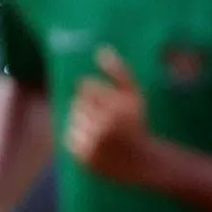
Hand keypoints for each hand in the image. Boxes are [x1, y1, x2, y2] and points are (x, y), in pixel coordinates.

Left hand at [65, 48, 160, 183]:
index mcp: (115, 108)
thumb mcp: (135, 95)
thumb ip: (120, 71)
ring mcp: (92, 143)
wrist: (142, 162)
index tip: (111, 106)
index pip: (86, 87)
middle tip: (107, 122)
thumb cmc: (137, 123)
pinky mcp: (83, 157)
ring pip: (72, 120)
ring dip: (83, 123)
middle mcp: (103, 126)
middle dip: (90, 110)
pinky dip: (79, 139)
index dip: (98, 94)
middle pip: (78, 104)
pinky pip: (69, 138)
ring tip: (102, 132)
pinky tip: (96, 143)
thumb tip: (101, 49)